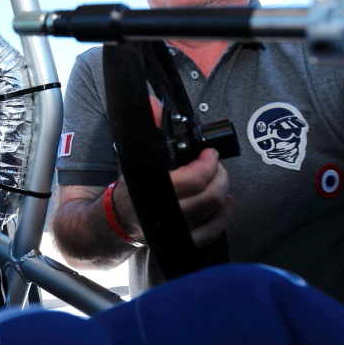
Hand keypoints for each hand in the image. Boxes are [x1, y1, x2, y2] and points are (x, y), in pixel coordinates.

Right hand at [113, 104, 232, 247]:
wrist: (118, 218)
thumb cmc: (130, 185)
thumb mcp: (134, 155)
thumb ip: (146, 128)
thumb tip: (152, 103)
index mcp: (153, 189)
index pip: (193, 179)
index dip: (208, 164)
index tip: (209, 153)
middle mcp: (166, 212)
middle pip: (209, 196)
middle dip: (219, 176)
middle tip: (216, 164)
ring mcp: (176, 229)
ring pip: (212, 210)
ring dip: (222, 191)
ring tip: (219, 177)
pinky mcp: (182, 241)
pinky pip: (211, 232)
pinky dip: (222, 217)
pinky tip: (225, 202)